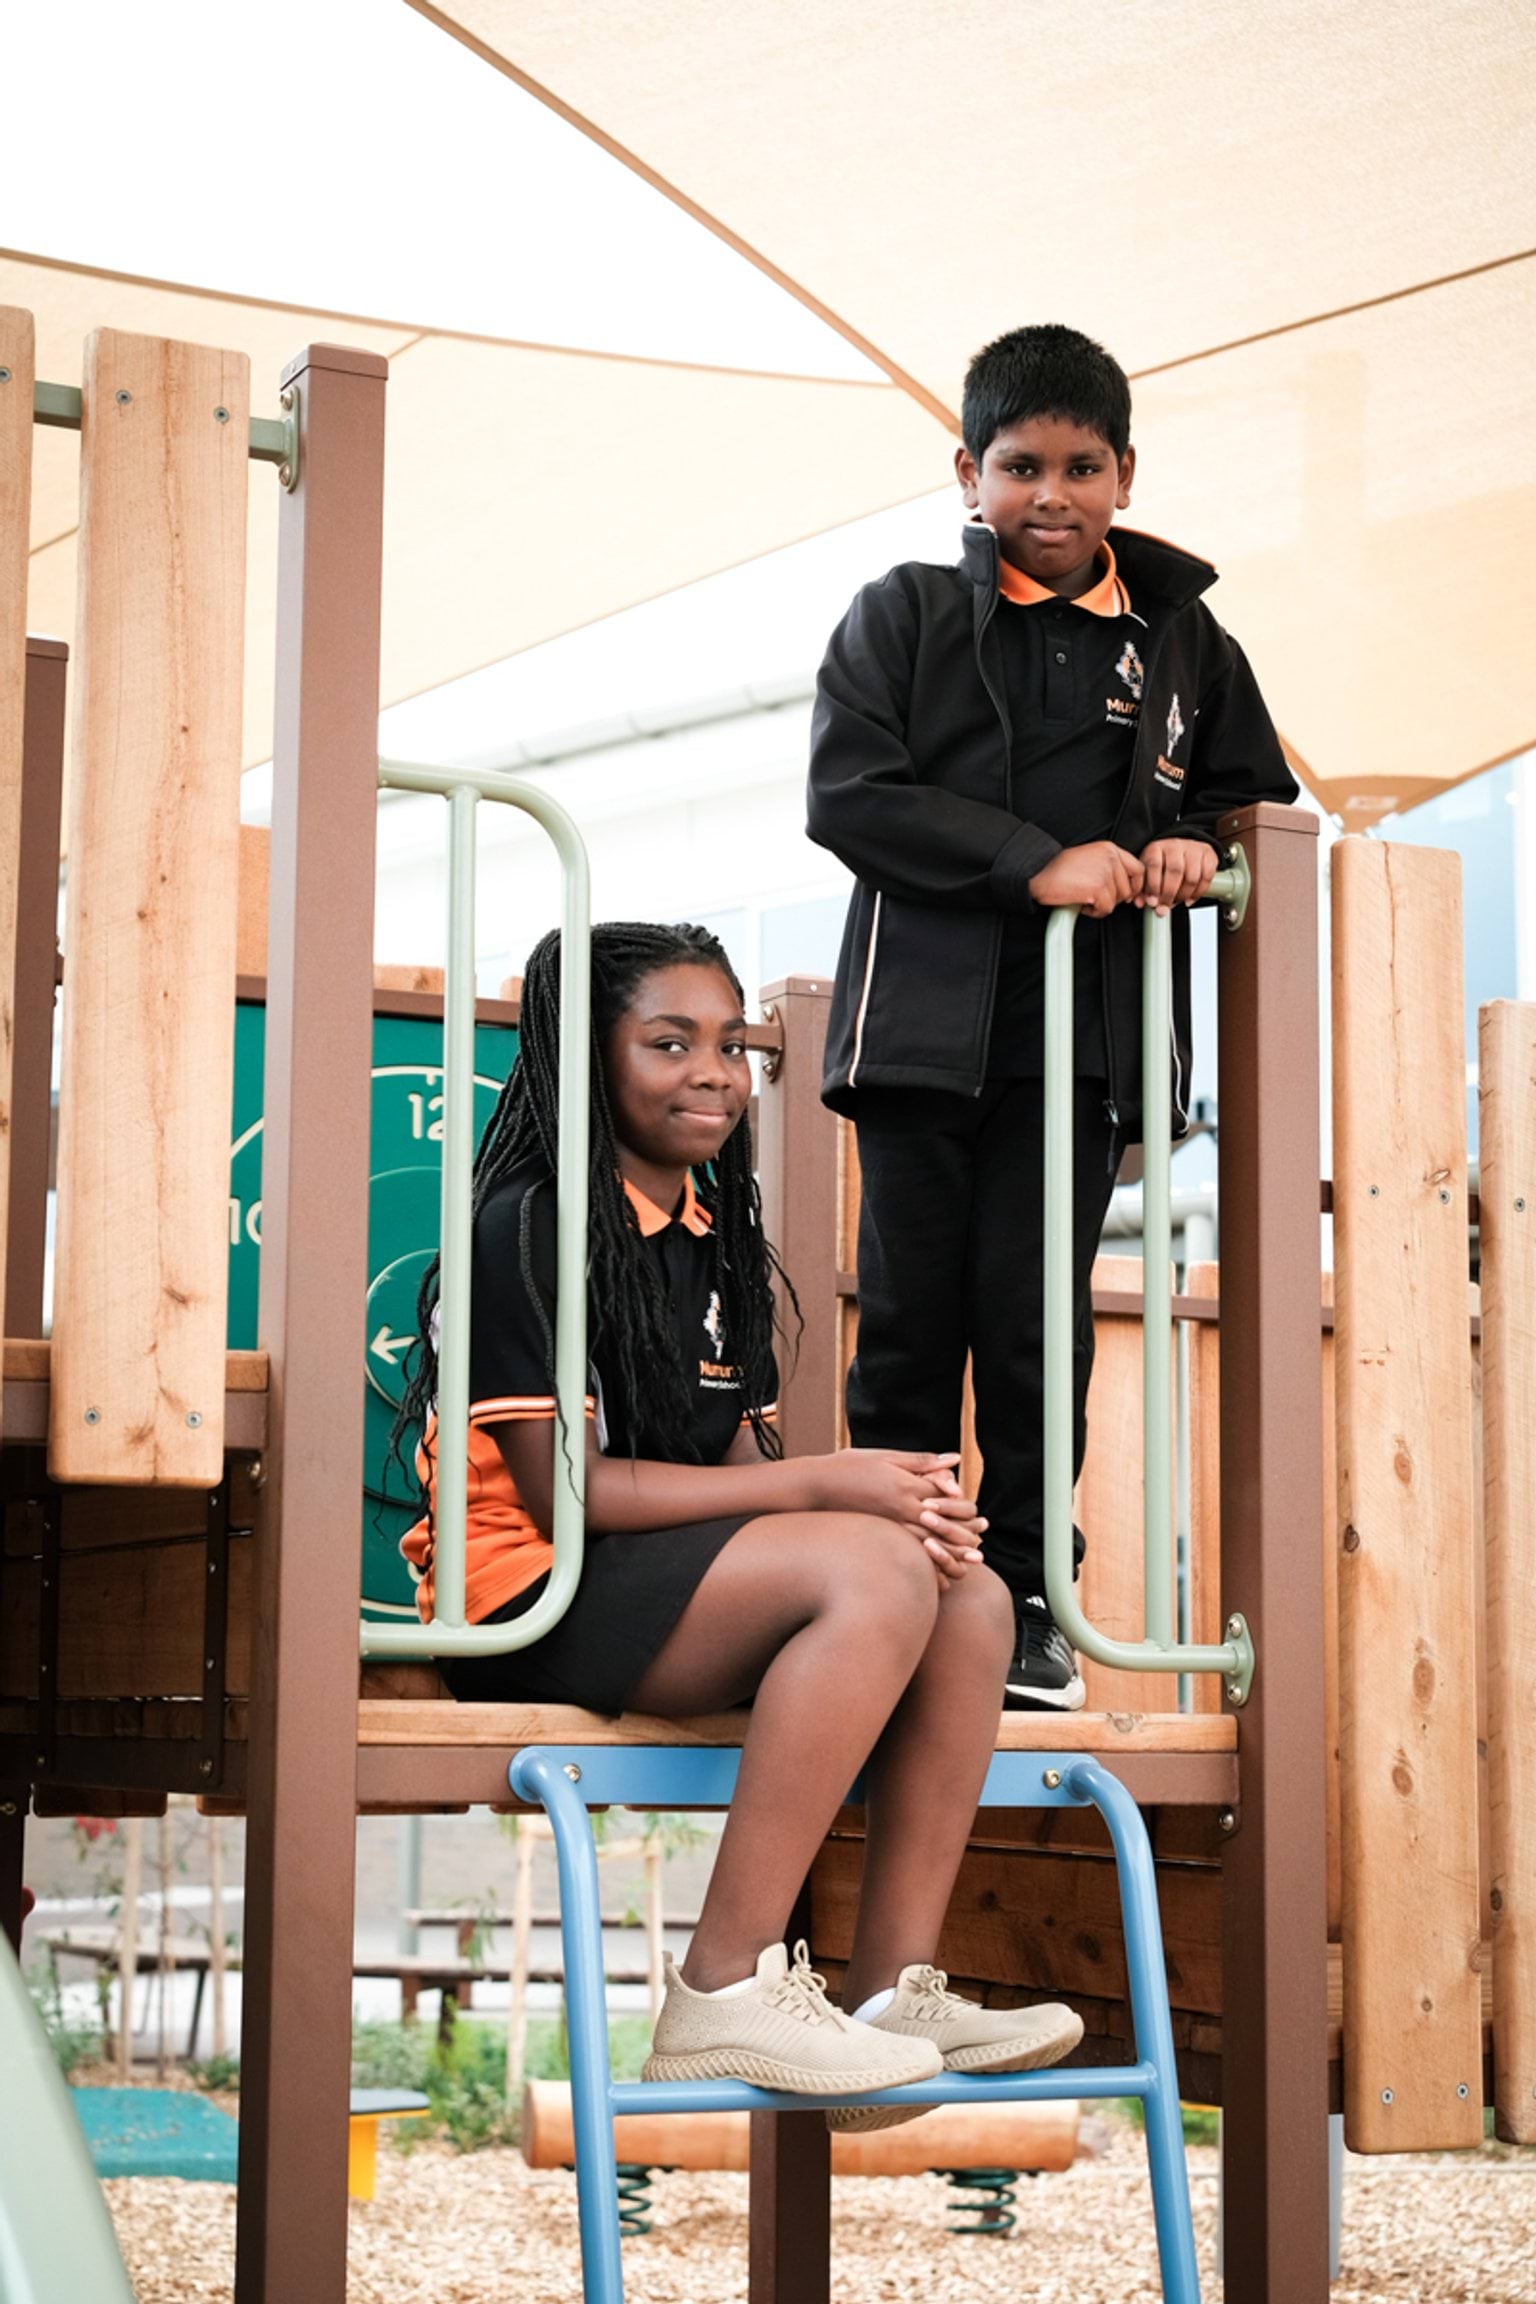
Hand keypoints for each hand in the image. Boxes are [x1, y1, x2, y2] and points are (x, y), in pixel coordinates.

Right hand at [807, 1450, 984, 1575]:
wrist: (813, 1487)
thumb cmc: (849, 1467)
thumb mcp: (886, 1457)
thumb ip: (922, 1461)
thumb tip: (954, 1459)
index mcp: (906, 1485)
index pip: (948, 1498)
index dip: (965, 1506)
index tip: (977, 1515)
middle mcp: (901, 1508)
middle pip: (944, 1525)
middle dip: (965, 1534)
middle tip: (979, 1542)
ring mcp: (889, 1526)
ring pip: (929, 1545)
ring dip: (952, 1554)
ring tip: (969, 1562)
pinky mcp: (877, 1539)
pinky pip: (907, 1558)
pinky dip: (926, 1568)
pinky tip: (937, 1577)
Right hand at [1028, 842, 1144, 918]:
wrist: (1039, 873)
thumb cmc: (1058, 868)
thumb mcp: (1089, 858)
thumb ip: (1109, 866)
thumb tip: (1125, 886)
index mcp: (1109, 849)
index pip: (1138, 869)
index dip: (1134, 886)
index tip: (1126, 895)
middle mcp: (1110, 858)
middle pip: (1128, 888)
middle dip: (1114, 898)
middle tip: (1095, 897)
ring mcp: (1105, 872)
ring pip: (1116, 900)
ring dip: (1101, 905)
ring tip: (1085, 898)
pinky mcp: (1098, 888)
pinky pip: (1106, 909)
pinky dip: (1094, 912)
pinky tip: (1082, 904)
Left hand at [1137, 837, 1217, 913]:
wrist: (1180, 850)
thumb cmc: (1161, 863)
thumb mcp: (1148, 872)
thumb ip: (1143, 889)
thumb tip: (1140, 903)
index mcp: (1157, 847)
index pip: (1155, 865)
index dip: (1153, 887)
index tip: (1152, 902)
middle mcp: (1176, 845)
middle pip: (1175, 871)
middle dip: (1169, 894)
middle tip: (1165, 907)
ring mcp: (1194, 849)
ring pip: (1192, 877)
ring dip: (1184, 895)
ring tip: (1176, 902)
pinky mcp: (1208, 855)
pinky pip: (1207, 877)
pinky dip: (1199, 893)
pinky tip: (1189, 900)